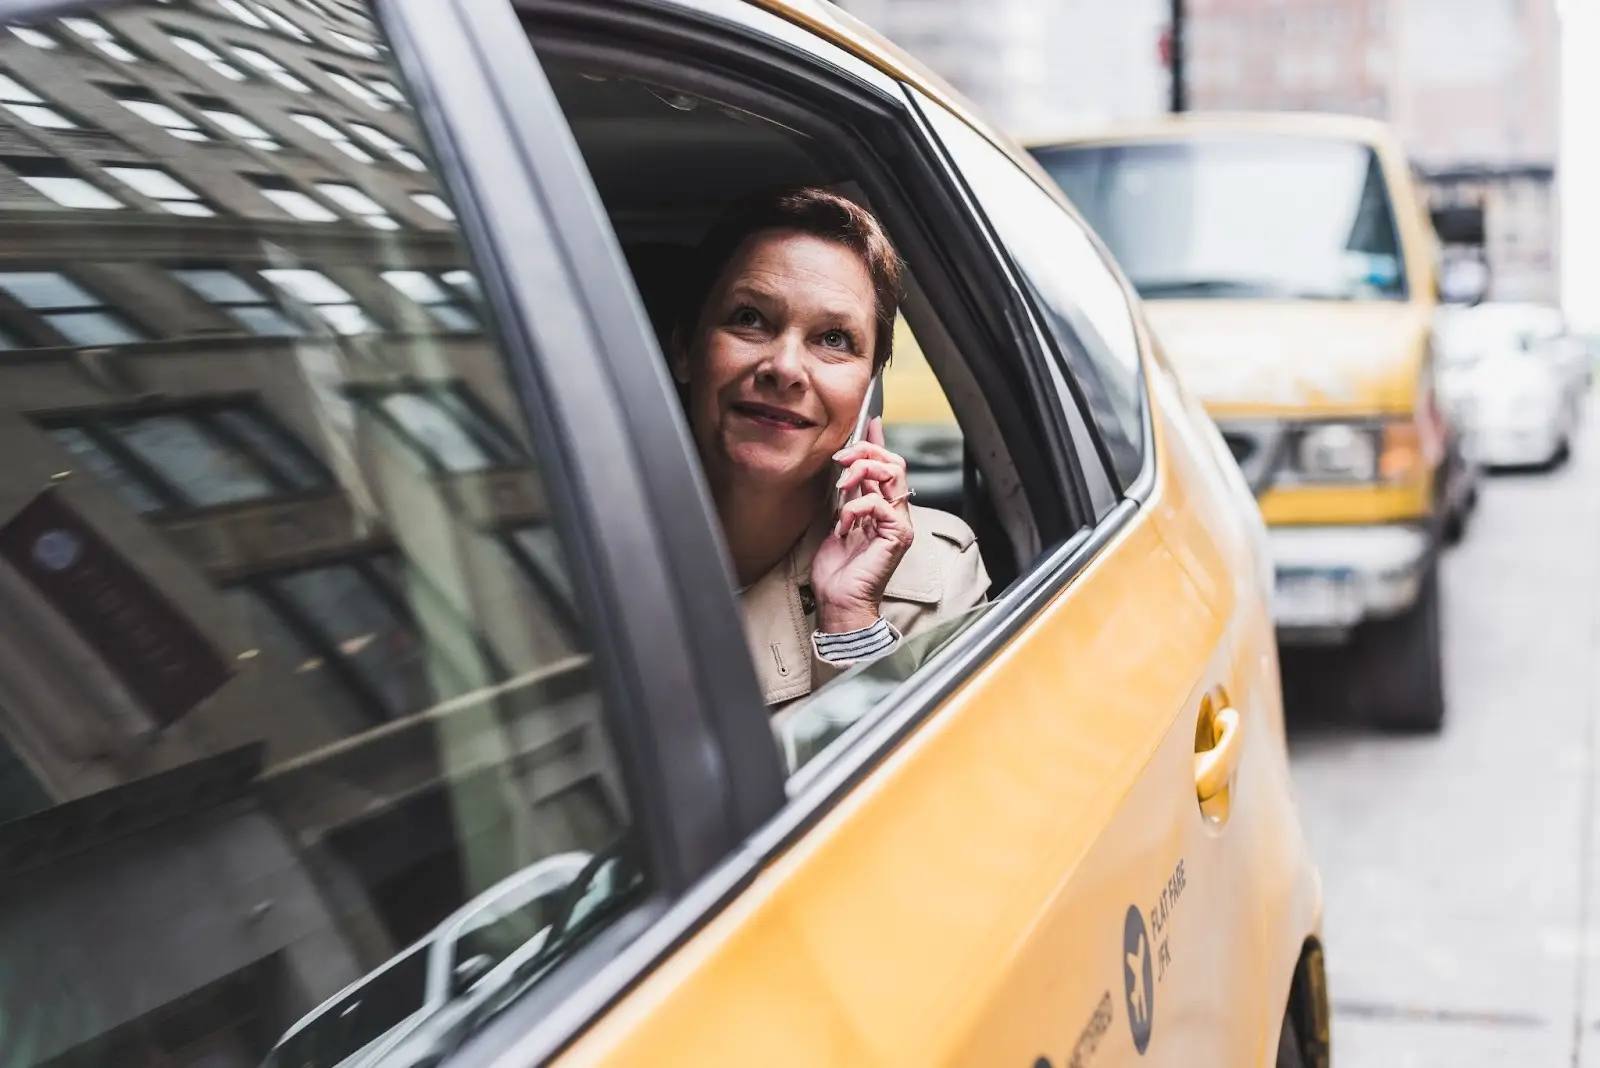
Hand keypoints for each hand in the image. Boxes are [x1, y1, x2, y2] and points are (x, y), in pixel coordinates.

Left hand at [810, 417, 914, 633]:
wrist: (839, 602)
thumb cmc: (838, 572)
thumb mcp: (837, 522)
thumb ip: (846, 496)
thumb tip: (844, 470)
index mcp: (883, 509)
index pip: (887, 466)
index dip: (878, 442)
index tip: (869, 423)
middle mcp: (895, 513)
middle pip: (894, 462)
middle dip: (866, 452)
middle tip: (842, 458)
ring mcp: (899, 524)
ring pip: (892, 473)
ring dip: (861, 472)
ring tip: (841, 488)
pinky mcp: (897, 534)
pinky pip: (878, 502)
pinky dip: (854, 508)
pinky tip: (844, 526)